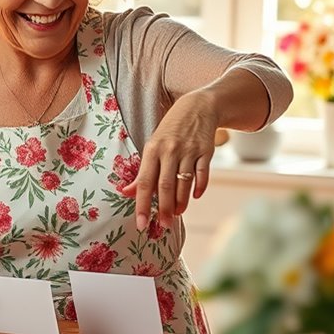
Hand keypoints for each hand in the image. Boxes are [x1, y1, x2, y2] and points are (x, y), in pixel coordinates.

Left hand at [122, 91, 218, 229]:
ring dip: (181, 202)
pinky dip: (199, 187)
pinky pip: (203, 174)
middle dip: (164, 209)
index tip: (141, 223)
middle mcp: (170, 150)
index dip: (142, 205)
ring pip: (184, 183)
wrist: (198, 107)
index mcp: (152, 150)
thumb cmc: (170, 131)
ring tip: (177, 214)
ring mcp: (189, 151)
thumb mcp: (153, 146)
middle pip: (165, 186)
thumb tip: (126, 193)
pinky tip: (195, 197)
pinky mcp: (206, 151)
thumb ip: (142, 172)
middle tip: (163, 225)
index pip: (145, 182)